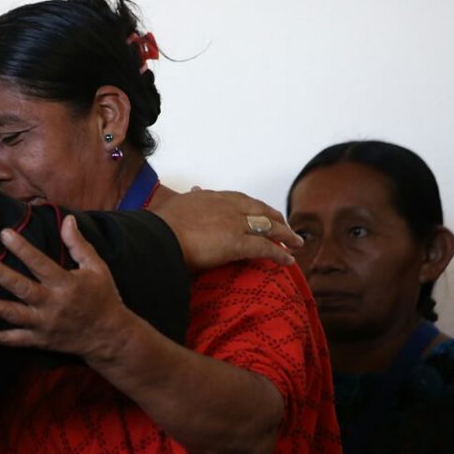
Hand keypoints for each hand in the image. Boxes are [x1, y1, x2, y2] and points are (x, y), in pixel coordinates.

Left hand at [0, 216, 133, 362]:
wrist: (109, 337)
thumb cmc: (102, 297)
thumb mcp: (97, 268)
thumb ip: (78, 244)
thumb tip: (66, 219)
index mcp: (66, 284)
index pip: (40, 263)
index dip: (22, 248)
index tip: (4, 233)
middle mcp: (52, 305)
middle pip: (21, 289)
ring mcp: (43, 325)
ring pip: (11, 315)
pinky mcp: (37, 341)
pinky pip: (10, 340)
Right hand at [152, 187, 300, 271]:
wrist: (157, 237)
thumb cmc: (158, 226)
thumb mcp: (174, 206)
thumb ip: (186, 201)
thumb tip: (190, 193)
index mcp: (210, 197)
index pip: (239, 200)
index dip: (253, 207)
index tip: (260, 212)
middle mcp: (227, 206)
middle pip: (260, 210)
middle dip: (275, 218)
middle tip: (285, 226)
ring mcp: (234, 224)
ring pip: (268, 226)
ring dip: (285, 234)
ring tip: (296, 242)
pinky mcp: (239, 244)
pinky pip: (266, 248)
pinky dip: (280, 254)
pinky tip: (289, 260)